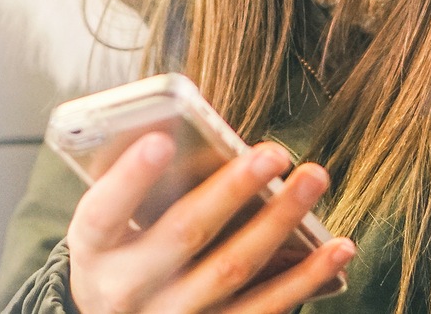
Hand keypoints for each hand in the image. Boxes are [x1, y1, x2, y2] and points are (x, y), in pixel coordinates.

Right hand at [64, 133, 356, 313]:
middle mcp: (126, 290)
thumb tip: (200, 133)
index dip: (130, 177)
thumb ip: (142, 188)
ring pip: (233, 269)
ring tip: (313, 178)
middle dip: (232, 190)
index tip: (162, 139)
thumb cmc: (123, 252)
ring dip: (280, 222)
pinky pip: (264, 309)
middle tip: (274, 152)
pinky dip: (306, 277)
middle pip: (183, 235)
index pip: (102, 212)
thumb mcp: (111, 227)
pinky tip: (337, 248)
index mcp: (93, 251)